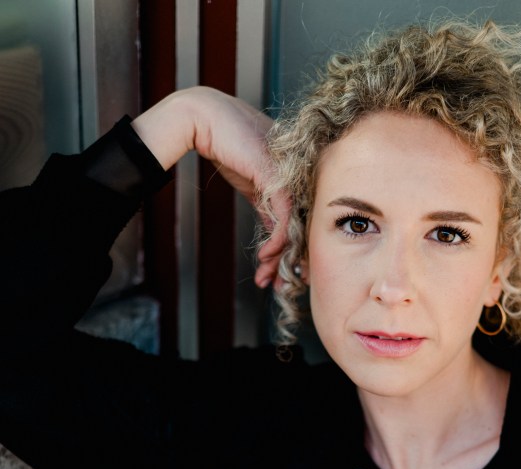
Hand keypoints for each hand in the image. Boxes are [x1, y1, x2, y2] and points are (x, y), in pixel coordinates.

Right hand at [131, 87, 289, 287]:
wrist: (204, 120)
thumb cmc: (225, 144)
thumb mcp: (252, 184)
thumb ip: (268, 207)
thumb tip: (276, 237)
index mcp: (296, 175)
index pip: (303, 218)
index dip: (296, 249)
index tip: (288, 274)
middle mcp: (298, 175)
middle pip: (305, 226)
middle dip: (295, 260)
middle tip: (287, 285)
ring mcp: (290, 175)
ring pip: (296, 227)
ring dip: (281, 258)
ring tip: (269, 278)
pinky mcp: (277, 178)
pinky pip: (284, 220)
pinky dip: (276, 243)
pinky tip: (264, 258)